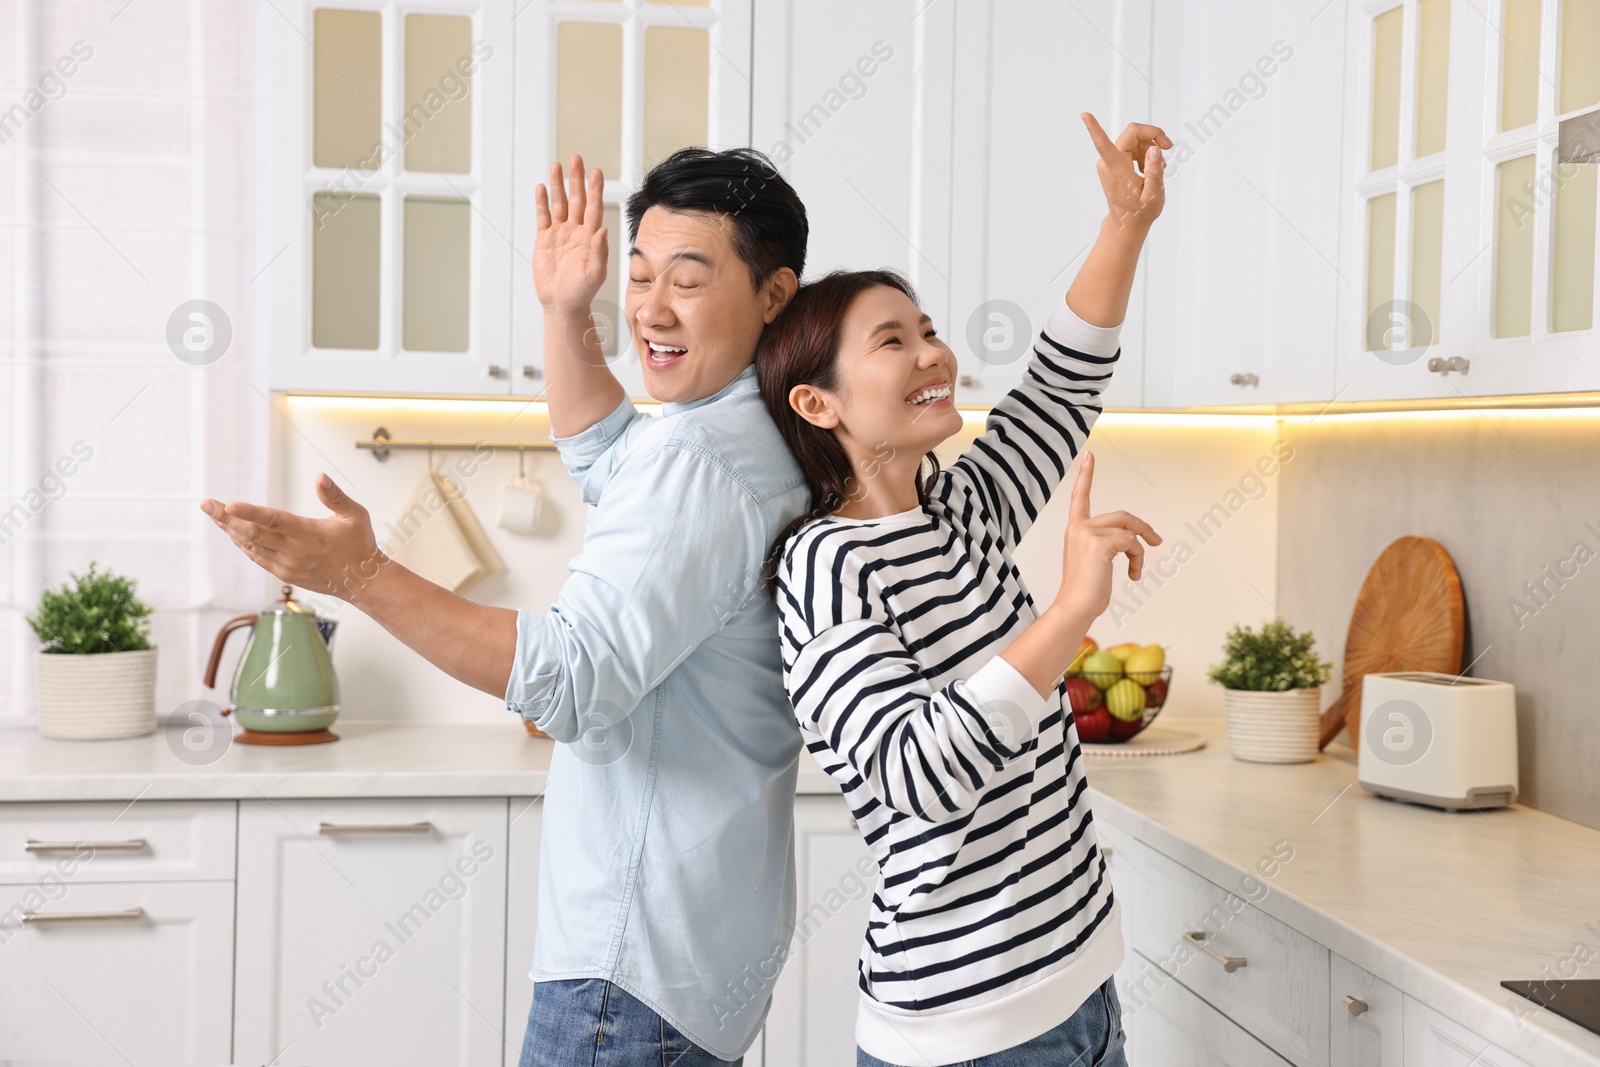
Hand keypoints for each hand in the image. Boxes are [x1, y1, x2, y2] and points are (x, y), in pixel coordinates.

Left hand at [199, 475, 385, 600]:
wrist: (361, 581)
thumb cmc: (359, 544)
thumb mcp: (355, 516)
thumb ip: (335, 497)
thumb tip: (320, 477)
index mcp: (309, 534)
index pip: (274, 521)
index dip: (250, 512)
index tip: (229, 505)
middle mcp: (293, 552)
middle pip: (252, 534)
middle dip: (226, 518)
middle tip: (206, 504)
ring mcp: (286, 565)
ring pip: (250, 546)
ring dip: (229, 530)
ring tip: (213, 514)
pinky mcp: (284, 574)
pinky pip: (256, 557)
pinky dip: (242, 544)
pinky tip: (231, 532)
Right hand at [533, 155, 608, 312]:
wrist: (562, 304)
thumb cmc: (582, 292)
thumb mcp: (595, 275)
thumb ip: (600, 252)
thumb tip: (603, 230)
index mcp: (590, 237)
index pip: (594, 208)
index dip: (595, 190)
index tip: (596, 172)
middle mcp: (576, 231)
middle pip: (577, 199)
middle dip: (576, 179)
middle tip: (575, 159)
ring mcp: (560, 233)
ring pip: (559, 204)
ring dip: (558, 185)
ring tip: (556, 166)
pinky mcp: (545, 239)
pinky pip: (543, 217)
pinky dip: (542, 202)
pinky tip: (541, 188)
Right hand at [1054, 451, 1161, 624]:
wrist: (1075, 607)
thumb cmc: (1084, 590)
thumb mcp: (1094, 561)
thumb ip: (1106, 544)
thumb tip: (1132, 542)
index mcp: (1075, 530)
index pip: (1080, 497)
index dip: (1086, 475)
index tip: (1089, 456)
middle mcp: (1079, 527)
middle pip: (1121, 516)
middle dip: (1142, 528)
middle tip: (1156, 542)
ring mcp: (1088, 533)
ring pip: (1129, 531)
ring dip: (1139, 551)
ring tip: (1136, 570)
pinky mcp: (1099, 543)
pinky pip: (1130, 543)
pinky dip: (1137, 559)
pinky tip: (1132, 575)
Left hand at [1081, 113, 1168, 235]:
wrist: (1128, 224)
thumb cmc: (1140, 213)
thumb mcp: (1154, 194)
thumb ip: (1155, 170)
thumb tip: (1155, 148)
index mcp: (1116, 169)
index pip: (1103, 144)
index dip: (1094, 128)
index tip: (1084, 114)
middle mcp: (1109, 162)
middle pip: (1132, 133)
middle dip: (1153, 135)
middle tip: (1169, 147)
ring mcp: (1111, 162)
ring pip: (1135, 139)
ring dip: (1151, 147)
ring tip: (1158, 167)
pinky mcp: (1115, 162)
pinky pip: (1133, 147)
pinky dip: (1145, 153)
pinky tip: (1150, 168)